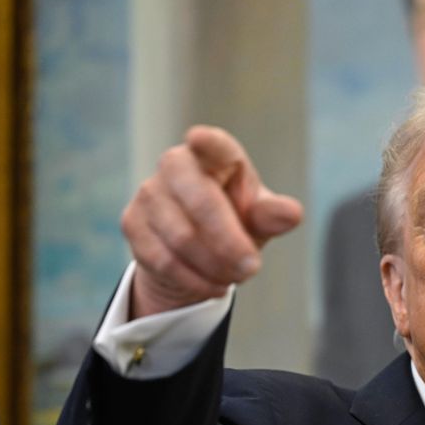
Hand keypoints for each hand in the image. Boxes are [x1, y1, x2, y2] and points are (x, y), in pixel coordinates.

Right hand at [120, 125, 303, 318]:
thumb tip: (292, 214)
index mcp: (215, 156)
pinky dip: (195, 280)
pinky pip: (164, 259)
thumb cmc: (236, 220)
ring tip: (235, 276)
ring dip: (214, 266)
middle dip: (229, 242)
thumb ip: (272, 215)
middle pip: (200, 202)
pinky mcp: (132, 222)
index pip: (212, 144)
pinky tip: (214, 285)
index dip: (206, 143)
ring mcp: (150, 193)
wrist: (198, 250)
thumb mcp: (258, 218)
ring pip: (181, 238)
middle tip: (252, 268)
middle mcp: (176, 166)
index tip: (198, 138)